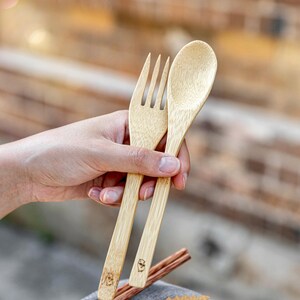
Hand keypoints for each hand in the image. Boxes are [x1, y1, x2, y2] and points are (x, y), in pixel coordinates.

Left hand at [11, 110, 189, 206]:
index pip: (165, 134)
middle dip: (150, 182)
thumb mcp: (102, 154)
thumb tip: (173, 165)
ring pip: (141, 181)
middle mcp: (127, 142)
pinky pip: (125, 192)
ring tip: (105, 195)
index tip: (180, 177)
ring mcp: (118, 162)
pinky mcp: (109, 179)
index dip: (176, 154)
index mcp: (128, 124)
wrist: (29, 173)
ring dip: (127, 193)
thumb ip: (139, 160)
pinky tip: (95, 194)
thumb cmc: (62, 151)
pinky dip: (113, 198)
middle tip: (142, 195)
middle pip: (156, 162)